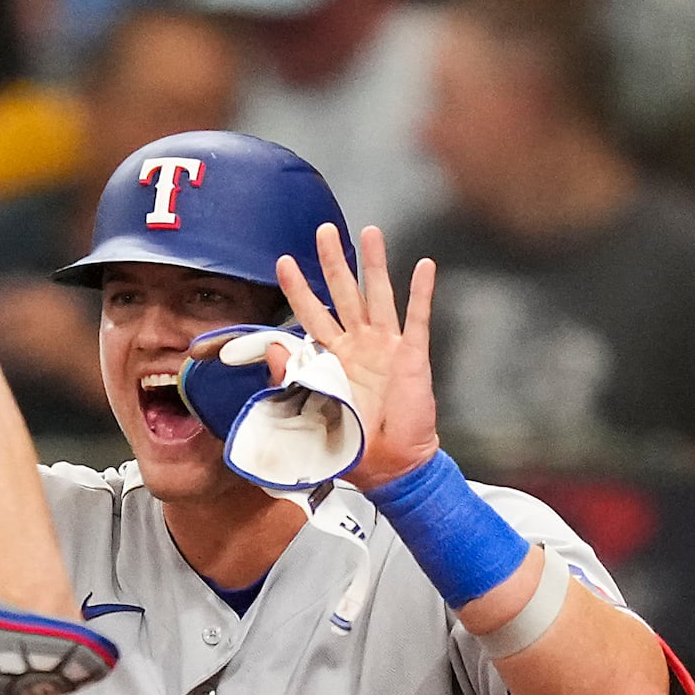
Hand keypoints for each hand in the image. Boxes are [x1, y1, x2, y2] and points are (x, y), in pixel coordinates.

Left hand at [275, 223, 438, 492]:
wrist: (392, 465)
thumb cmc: (352, 444)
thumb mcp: (312, 411)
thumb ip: (290, 379)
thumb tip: (270, 347)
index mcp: (332, 357)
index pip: (311, 314)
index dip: (298, 288)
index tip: (284, 261)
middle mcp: (359, 345)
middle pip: (344, 292)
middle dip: (334, 260)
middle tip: (325, 229)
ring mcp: (387, 347)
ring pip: (379, 295)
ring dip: (376, 264)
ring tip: (371, 231)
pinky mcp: (413, 356)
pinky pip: (419, 318)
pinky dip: (422, 292)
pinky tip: (424, 265)